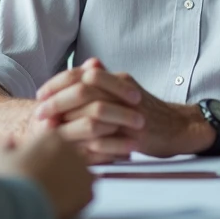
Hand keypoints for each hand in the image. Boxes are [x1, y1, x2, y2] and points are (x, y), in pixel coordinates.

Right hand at [0, 130, 93, 218]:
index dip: (44, 156)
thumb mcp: (2, 156)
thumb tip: (10, 138)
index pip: (54, 143)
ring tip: (54, 195)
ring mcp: (83, 171)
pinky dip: (76, 199)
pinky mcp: (88, 192)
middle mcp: (73, 150)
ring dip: (70, 182)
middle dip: (60, 168)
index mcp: (53, 137)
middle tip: (45, 183)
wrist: (22, 205)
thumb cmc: (11, 178)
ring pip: (80, 174)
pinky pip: (86, 193)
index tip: (36, 168)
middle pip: (70, 157)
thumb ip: (7, 144)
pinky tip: (62, 205)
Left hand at [43, 59, 214, 159]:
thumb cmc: (146, 111)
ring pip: (94, 113)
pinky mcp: (137, 137)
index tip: (40, 95)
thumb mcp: (125, 90)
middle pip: (84, 90)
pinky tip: (71, 149)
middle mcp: (124, 94)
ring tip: (50, 131)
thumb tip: (82, 69)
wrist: (179, 128)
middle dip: (57, 102)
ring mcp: (131, 115)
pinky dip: (87, 144)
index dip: (58, 84)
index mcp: (119, 80)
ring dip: (68, 122)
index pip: (82, 74)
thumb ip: (104, 80)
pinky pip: (108, 139)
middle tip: (40, 113)